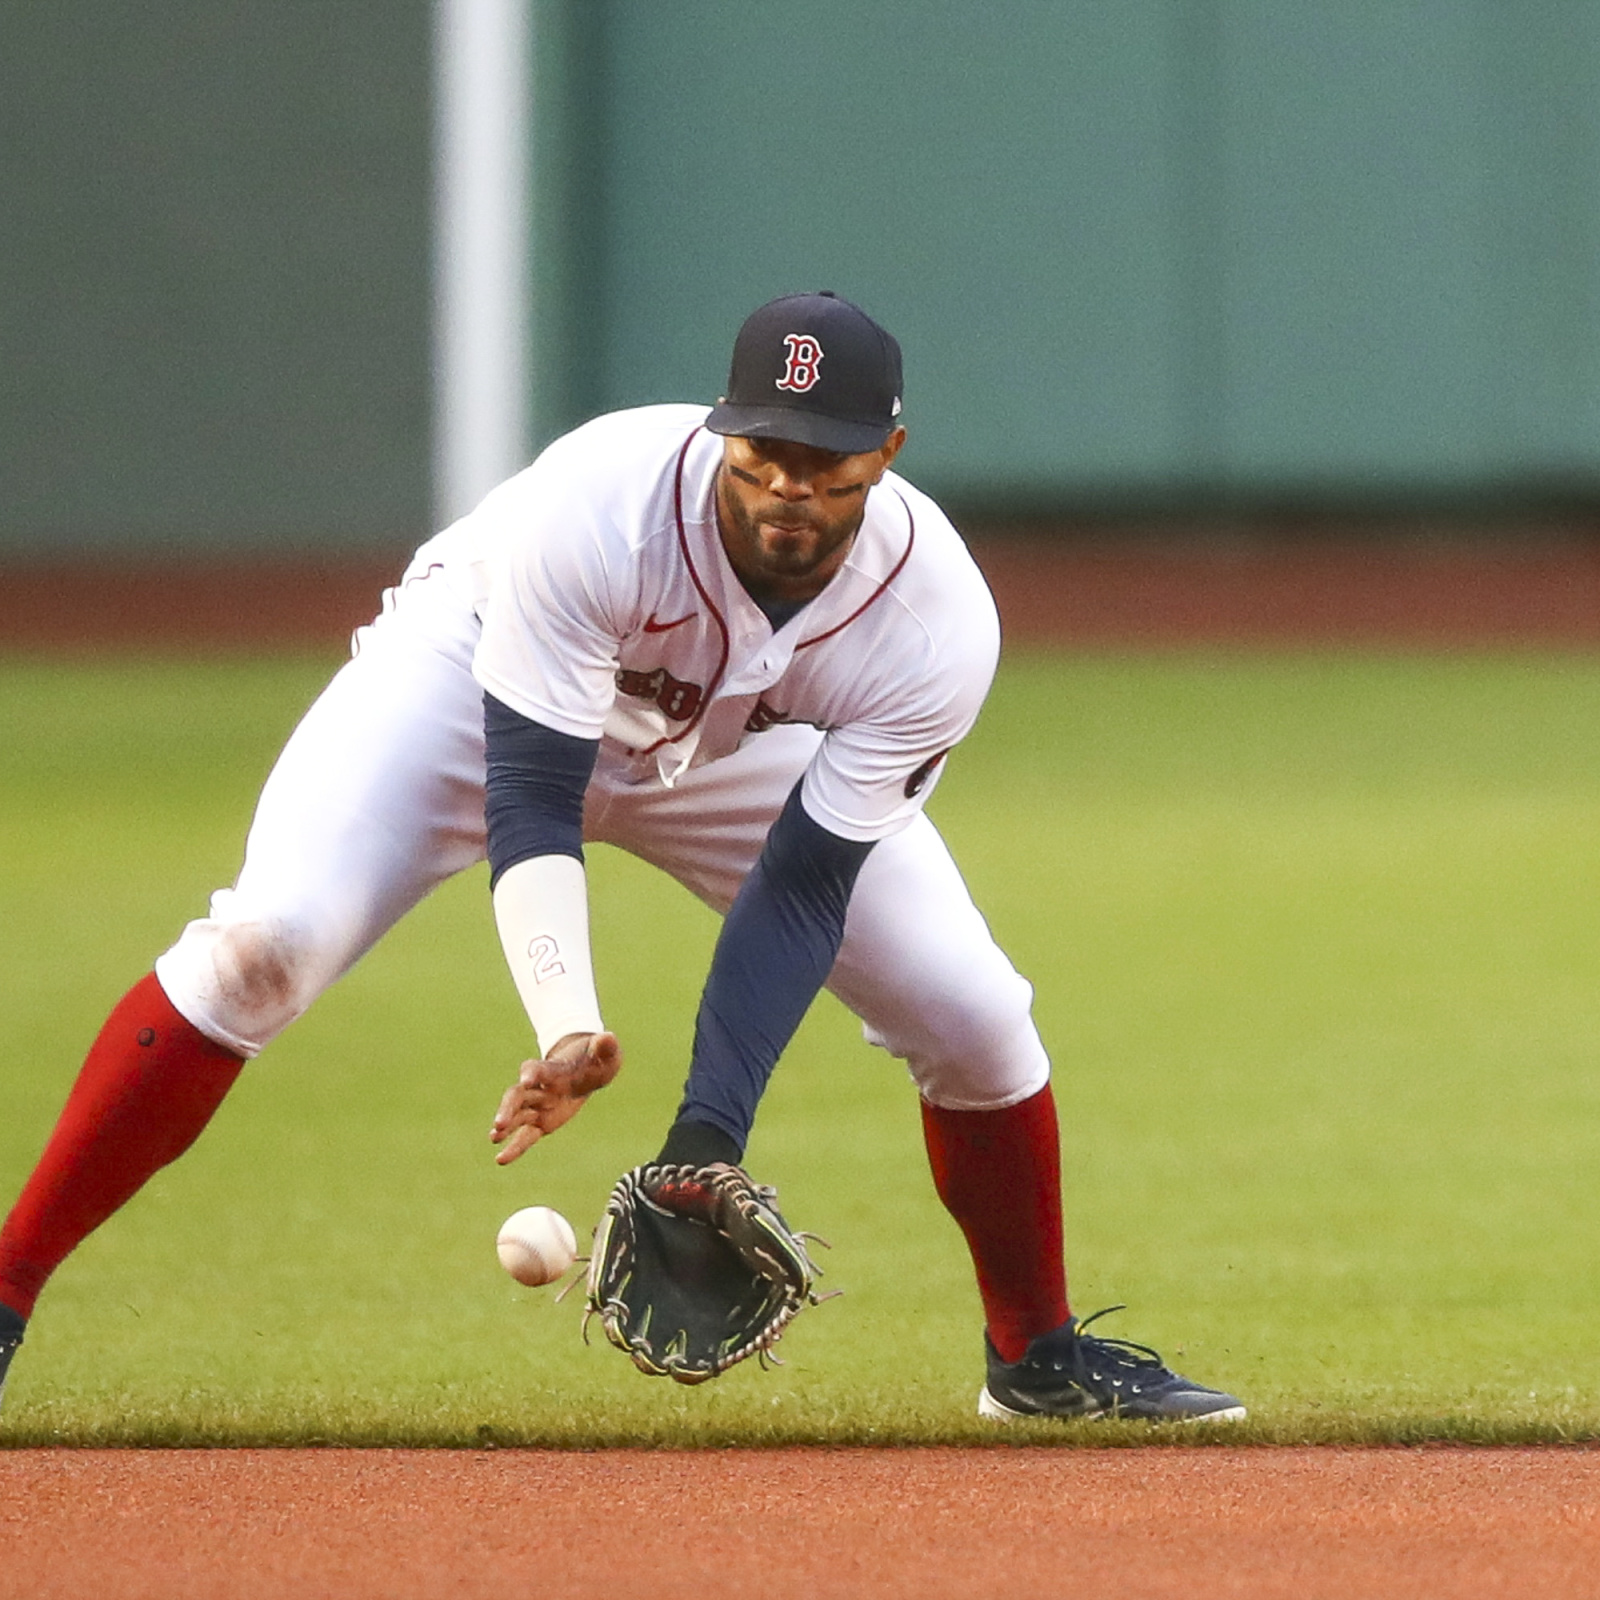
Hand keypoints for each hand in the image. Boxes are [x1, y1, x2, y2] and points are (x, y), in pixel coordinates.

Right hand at [490, 1031, 621, 1164]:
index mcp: (554, 1069)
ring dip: (506, 1126)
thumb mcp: (604, 1052)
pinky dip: (514, 1148)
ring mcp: (538, 1105)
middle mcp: (540, 1087)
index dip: (532, 1073)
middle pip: (518, 1096)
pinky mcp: (541, 1122)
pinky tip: (500, 1159)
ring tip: (493, 1138)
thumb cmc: (596, 1058)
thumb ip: (604, 1046)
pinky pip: (526, 1136)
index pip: (538, 1069)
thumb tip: (608, 1038)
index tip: (525, 1079)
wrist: (587, 1069)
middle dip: (509, 1108)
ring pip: (517, 1116)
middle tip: (499, 1123)